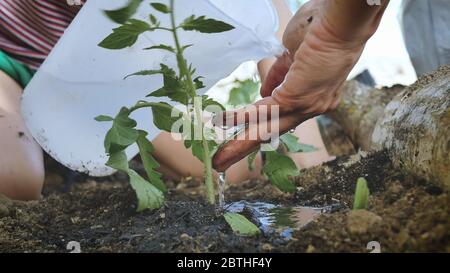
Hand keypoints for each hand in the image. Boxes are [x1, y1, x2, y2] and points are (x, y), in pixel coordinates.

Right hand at [213, 0, 387, 171]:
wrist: (341, 18)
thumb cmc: (322, 28)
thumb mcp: (294, 56)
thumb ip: (280, 76)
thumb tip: (264, 91)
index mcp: (314, 96)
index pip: (282, 117)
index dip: (259, 125)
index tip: (242, 134)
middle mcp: (313, 107)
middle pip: (273, 132)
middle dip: (246, 148)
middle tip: (223, 162)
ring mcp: (307, 106)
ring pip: (266, 128)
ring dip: (240, 143)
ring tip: (219, 157)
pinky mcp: (296, 98)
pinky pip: (262, 111)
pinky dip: (240, 116)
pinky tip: (221, 120)